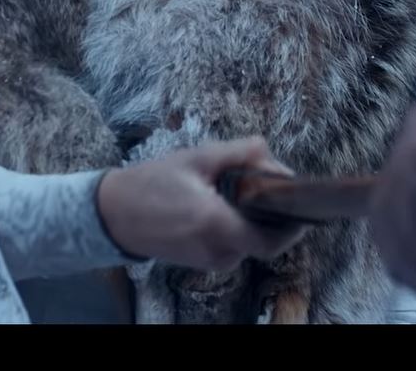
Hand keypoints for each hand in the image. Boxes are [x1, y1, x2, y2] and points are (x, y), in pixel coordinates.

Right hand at [97, 137, 308, 271]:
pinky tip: (225, 204)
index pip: (272, 240)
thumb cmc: (152, 184)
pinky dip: (238, 227)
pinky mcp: (202, 262)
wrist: (114, 214)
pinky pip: (233, 246)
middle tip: (272, 186)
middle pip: (264, 241)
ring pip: (249, 243)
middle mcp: (217, 250)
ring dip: (254, 220)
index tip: (301, 203)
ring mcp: (209, 261)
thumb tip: (271, 153)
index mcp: (216, 225)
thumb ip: (238, 153)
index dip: (294, 227)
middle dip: (275, 217)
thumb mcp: (197, 158)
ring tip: (242, 191)